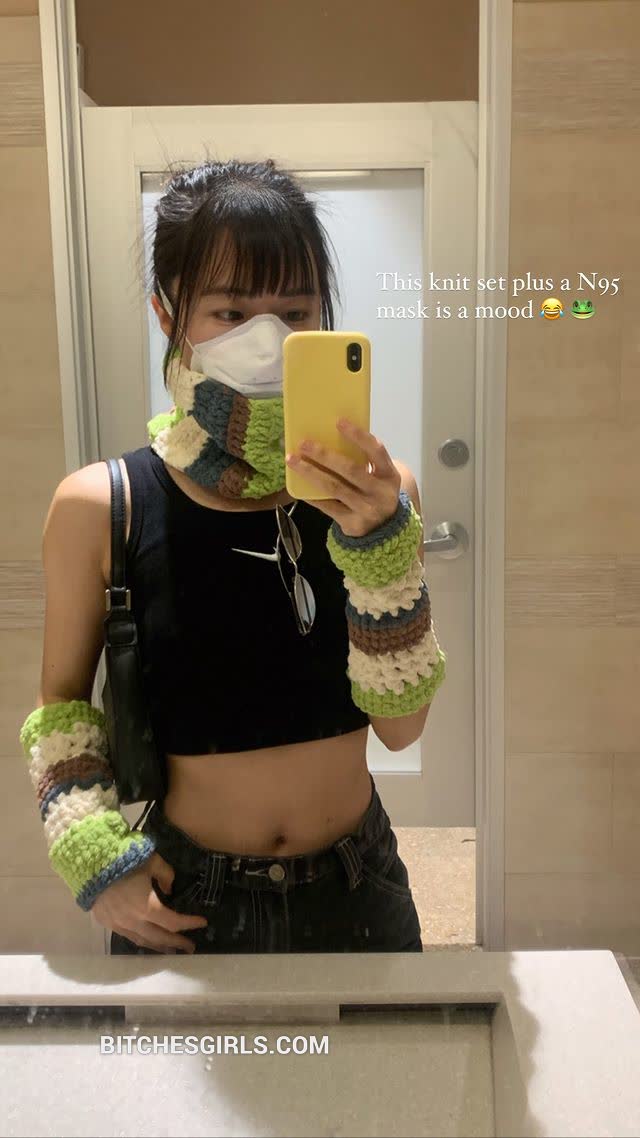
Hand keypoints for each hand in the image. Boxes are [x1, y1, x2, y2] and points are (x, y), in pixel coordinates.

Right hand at [91, 851, 207, 952]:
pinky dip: (141, 940)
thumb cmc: (124, 858)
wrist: (89, 862)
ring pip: (143, 941)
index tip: (202, 922)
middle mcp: (133, 920)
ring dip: (159, 946)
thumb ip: (166, 875)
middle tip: (191, 946)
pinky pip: (128, 936)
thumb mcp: (152, 861)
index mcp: (146, 906)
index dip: (189, 923)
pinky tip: (147, 940)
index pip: (173, 922)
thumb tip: (169, 890)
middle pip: (160, 937)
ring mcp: (118, 923)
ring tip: (171, 950)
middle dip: (177, 942)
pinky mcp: (107, 922)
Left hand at [285, 419, 401, 537]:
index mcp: (389, 474)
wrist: (385, 529)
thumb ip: (363, 460)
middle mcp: (381, 492)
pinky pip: (327, 506)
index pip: (376, 451)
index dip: (358, 436)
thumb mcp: (379, 477)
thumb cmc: (375, 492)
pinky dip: (311, 495)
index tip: (338, 422)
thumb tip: (328, 437)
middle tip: (304, 443)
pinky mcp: (353, 523)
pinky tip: (298, 485)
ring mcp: (367, 509)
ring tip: (293, 460)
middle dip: (324, 455)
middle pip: (350, 470)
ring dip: (310, 472)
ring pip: (334, 487)